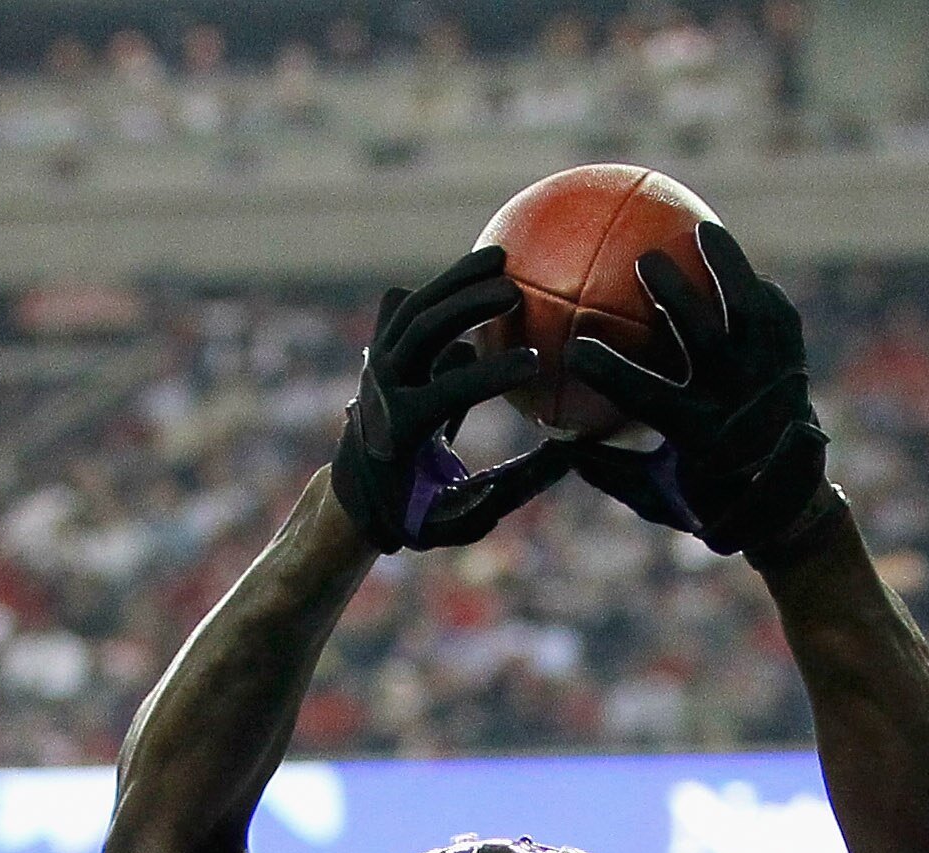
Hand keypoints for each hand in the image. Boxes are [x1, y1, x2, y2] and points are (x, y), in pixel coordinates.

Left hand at [330, 247, 573, 553]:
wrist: (356, 491)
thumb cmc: (421, 512)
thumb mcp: (463, 518)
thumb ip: (512, 489)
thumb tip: (572, 456)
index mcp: (402, 429)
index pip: (447, 391)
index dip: (490, 375)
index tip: (534, 363)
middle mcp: (383, 385)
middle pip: (425, 330)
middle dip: (469, 306)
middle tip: (517, 294)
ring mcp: (376, 359)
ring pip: (416, 305)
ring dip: (459, 278)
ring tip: (503, 258)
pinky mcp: (380, 345)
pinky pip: (408, 305)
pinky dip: (443, 285)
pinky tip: (481, 269)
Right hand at [564, 221, 833, 560]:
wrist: (787, 507)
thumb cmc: (705, 498)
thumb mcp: (657, 495)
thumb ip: (609, 470)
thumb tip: (556, 443)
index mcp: (699, 441)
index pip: (648, 400)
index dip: (611, 372)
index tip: (575, 348)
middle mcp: (738, 406)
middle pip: (706, 341)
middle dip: (676, 297)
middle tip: (645, 261)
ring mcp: (771, 381)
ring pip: (751, 313)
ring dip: (726, 268)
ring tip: (701, 230)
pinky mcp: (794, 363)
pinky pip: (776, 315)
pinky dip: (755, 287)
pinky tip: (731, 261)